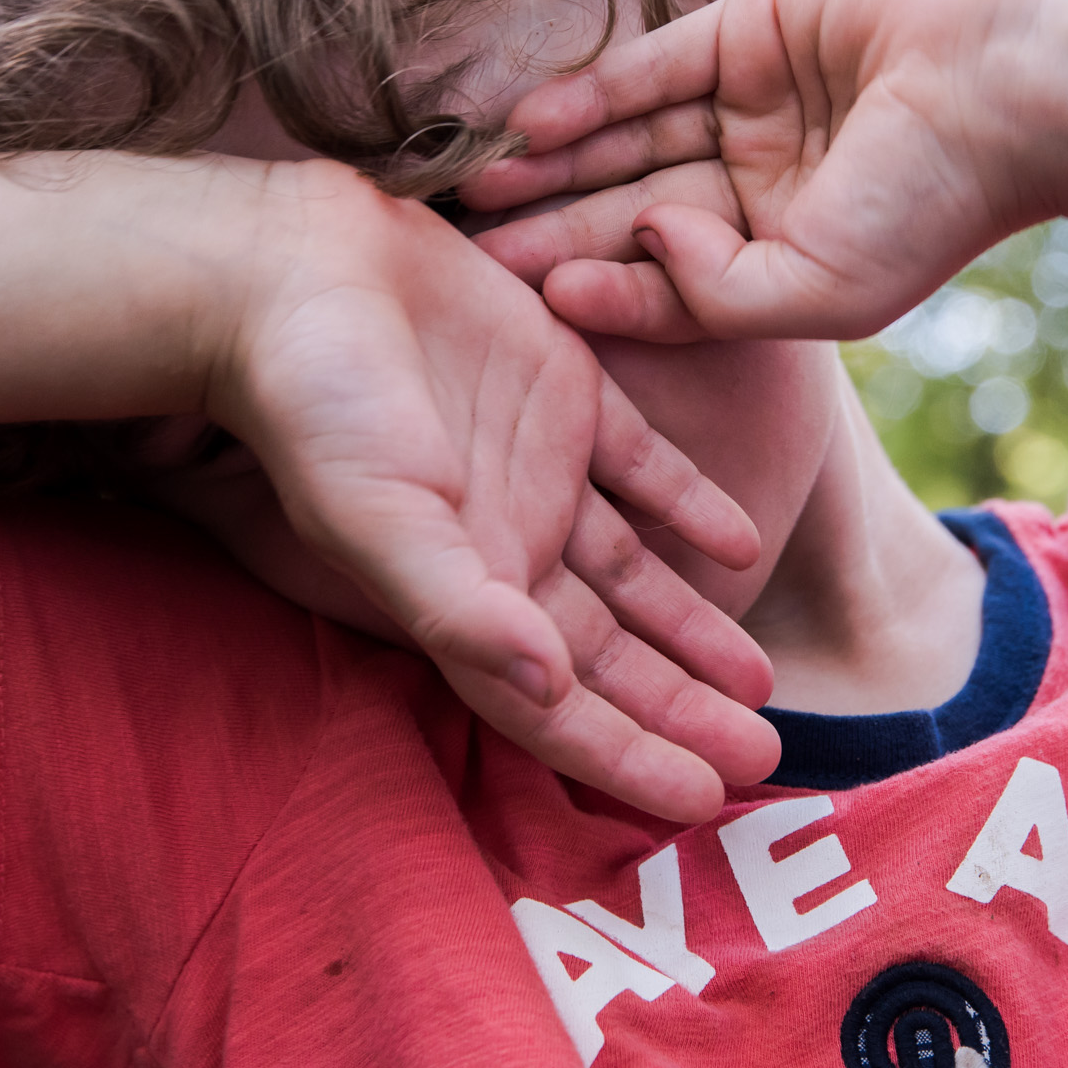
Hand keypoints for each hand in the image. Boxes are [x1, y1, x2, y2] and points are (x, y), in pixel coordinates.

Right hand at [196, 159, 777, 821]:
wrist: (303, 267)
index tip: (704, 800)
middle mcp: (505, 542)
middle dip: (679, 710)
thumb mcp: (382, 517)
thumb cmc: (318, 404)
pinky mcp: (564, 392)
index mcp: (461, 589)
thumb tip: (547, 690)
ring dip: (697, 628)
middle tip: (764, 760)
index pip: (553, 702)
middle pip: (608, 653)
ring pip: (637, 575)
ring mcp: (539, 469)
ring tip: (764, 684)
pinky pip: (647, 468)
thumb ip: (460, 608)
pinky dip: (693, 506)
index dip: (623, 754)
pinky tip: (743, 545)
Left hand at [462, 0, 1061, 343]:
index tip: (525, 303)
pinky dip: (590, 93)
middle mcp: (757, 185)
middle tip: (463, 252)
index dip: (595, 291)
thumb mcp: (820, 292)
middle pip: (629, 211)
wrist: (1012, 81)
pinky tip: (527, 120)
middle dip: (550, 230)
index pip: (665, 282)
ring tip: (473, 185)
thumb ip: (714, 295)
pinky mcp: (745, 32)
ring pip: (628, 141)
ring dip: (552, 163)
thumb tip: (635, 247)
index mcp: (780, 256)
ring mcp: (750, 106)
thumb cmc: (932, 204)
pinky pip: (649, 69)